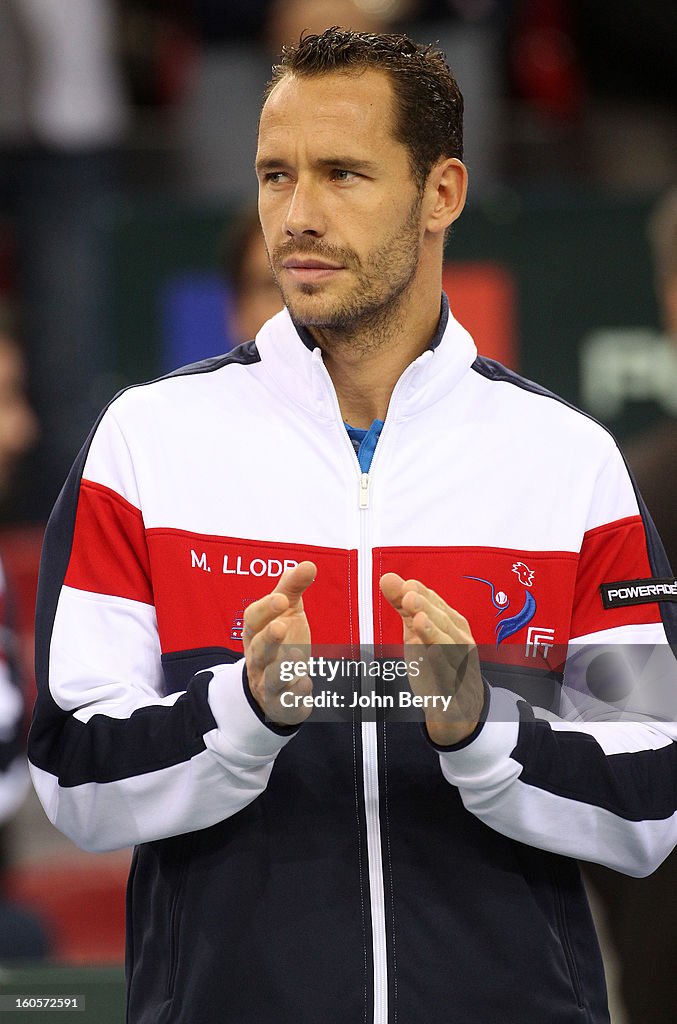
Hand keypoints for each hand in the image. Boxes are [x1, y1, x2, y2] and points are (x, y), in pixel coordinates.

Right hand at [243, 561, 316, 725]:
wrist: (274, 687)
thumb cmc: (281, 641)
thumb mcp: (286, 613)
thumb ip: (292, 589)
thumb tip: (308, 564)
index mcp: (256, 632)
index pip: (254, 619)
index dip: (265, 609)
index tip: (282, 598)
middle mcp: (259, 659)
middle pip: (259, 649)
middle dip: (269, 638)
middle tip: (281, 626)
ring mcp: (269, 683)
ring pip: (271, 678)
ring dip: (283, 668)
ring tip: (298, 655)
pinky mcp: (283, 703)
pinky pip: (287, 701)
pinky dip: (295, 694)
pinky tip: (306, 683)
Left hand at [379, 573, 484, 745]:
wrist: (459, 708)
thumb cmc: (438, 664)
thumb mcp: (417, 633)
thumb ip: (403, 606)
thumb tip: (387, 578)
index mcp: (452, 625)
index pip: (437, 605)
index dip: (422, 594)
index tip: (406, 585)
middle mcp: (460, 643)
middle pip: (443, 623)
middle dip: (426, 608)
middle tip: (408, 596)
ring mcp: (461, 667)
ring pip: (448, 647)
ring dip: (433, 633)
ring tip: (418, 619)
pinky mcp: (455, 691)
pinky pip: (449, 678)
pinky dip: (442, 666)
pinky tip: (432, 654)